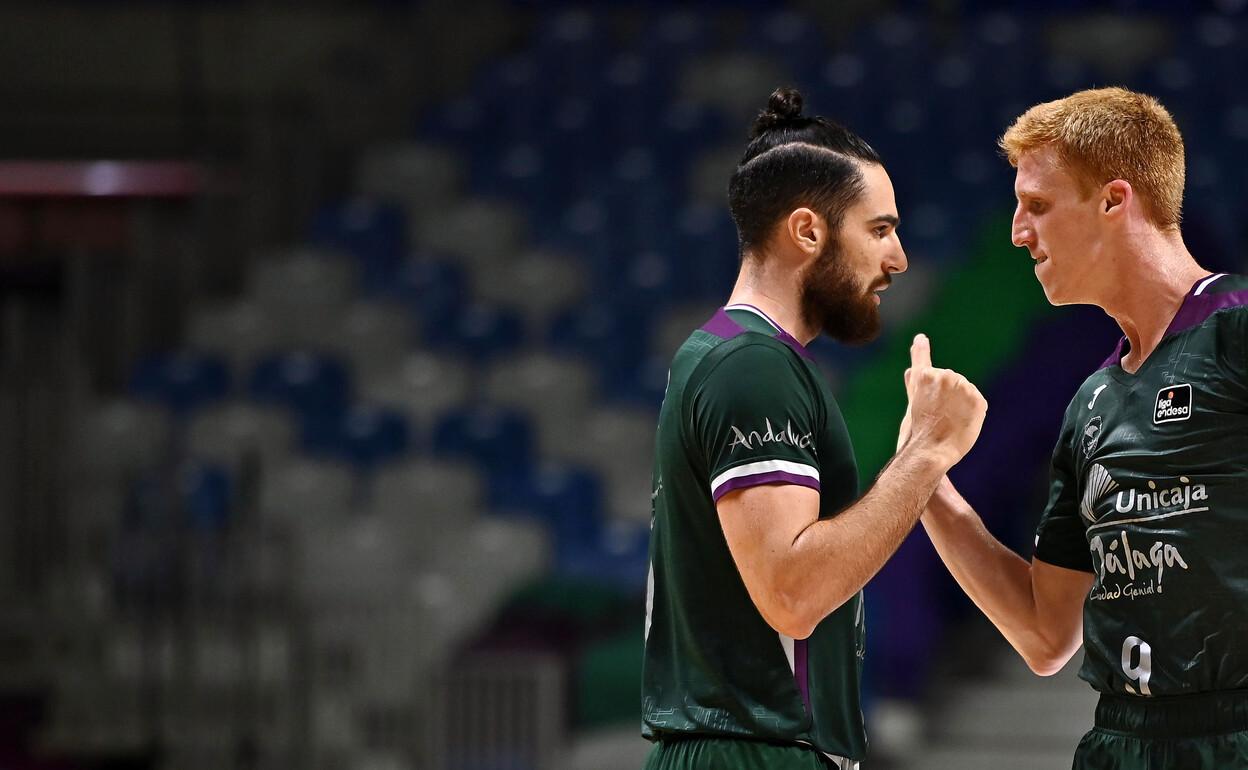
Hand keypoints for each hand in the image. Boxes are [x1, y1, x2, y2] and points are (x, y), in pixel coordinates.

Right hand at [902, 334, 986, 470]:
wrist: (930, 450)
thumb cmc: (917, 431)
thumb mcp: (912, 405)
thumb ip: (914, 385)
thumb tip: (910, 370)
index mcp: (925, 376)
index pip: (923, 361)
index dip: (921, 349)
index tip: (921, 339)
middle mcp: (945, 376)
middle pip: (951, 382)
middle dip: (948, 396)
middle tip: (938, 416)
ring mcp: (962, 387)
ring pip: (966, 393)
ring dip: (962, 405)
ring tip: (950, 422)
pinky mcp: (978, 399)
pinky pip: (978, 404)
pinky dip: (973, 414)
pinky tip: (962, 423)